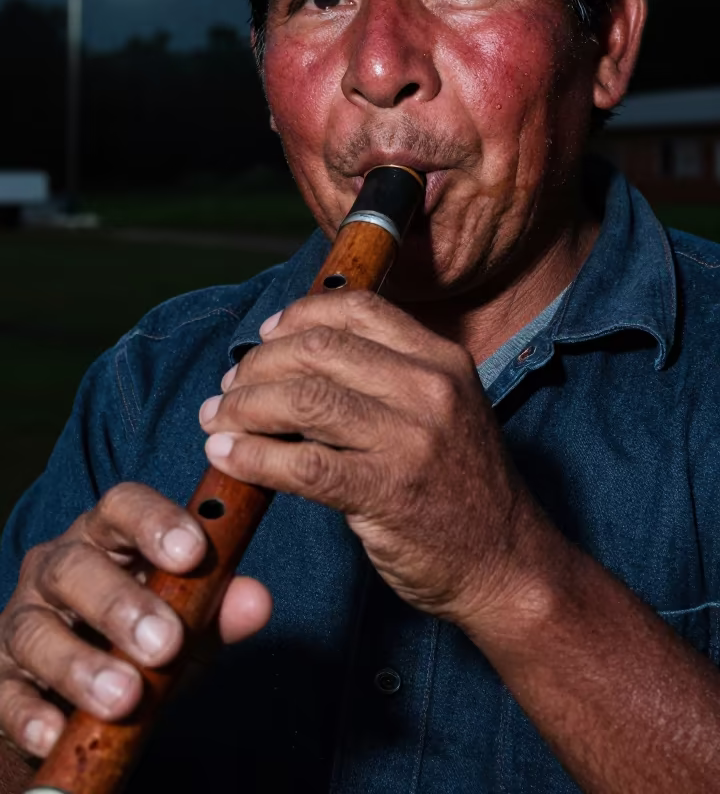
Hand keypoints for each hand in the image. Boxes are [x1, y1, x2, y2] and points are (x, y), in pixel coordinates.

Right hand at [0, 483, 271, 757]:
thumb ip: (216, 611)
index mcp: (107, 538)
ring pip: (37, 631)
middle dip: (121, 604)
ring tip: (124, 698)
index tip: (192, 552)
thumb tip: (256, 602)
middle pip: (76, 567)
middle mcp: (56, 568)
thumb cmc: (140, 642)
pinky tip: (56, 731)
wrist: (80, 703)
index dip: (155, 521)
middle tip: (165, 643)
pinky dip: (31, 713)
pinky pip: (5, 693)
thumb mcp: (187, 625)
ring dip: (81, 665)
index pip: (123, 506)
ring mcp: (22, 621)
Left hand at [201, 290, 554, 635]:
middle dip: (258, 363)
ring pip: (304, 398)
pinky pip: (303, 464)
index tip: (264, 337)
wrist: (507, 565)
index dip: (298, 316)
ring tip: (218, 419)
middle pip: (319, 348)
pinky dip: (254, 456)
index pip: (357, 309)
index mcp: (442, 359)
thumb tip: (293, 356)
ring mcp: (411, 438)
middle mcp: (430, 388)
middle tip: (229, 387)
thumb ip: (385, 377)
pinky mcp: (388, 491)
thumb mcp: (443, 410)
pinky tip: (228, 457)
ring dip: (246, 406)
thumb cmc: (460, 488)